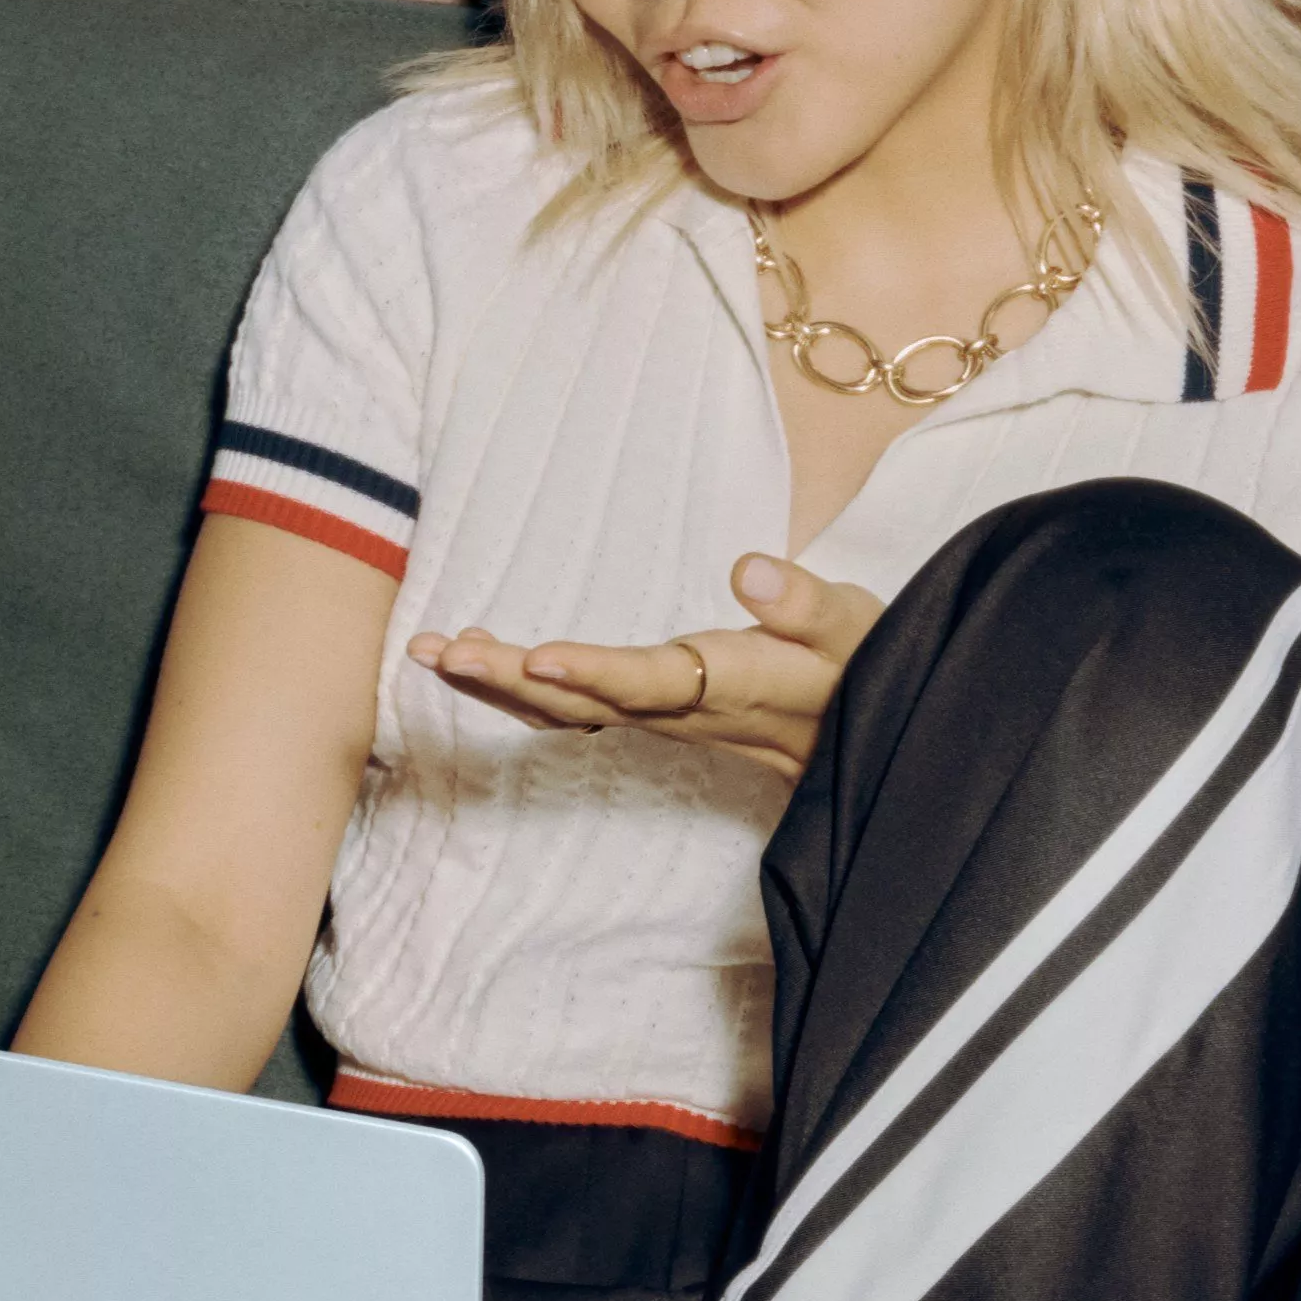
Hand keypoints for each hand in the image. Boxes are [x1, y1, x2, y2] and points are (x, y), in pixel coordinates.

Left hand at [406, 554, 883, 779]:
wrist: (874, 732)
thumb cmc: (865, 666)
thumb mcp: (858, 628)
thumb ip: (807, 603)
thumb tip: (749, 568)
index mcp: (734, 686)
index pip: (654, 682)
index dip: (595, 674)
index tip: (538, 659)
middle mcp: (686, 710)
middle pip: (586, 703)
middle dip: (508, 681)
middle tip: (438, 653)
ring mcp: (662, 718)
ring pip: (568, 711)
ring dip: (494, 684)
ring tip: (426, 652)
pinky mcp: (652, 714)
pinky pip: (573, 709)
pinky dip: (516, 687)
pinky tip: (469, 661)